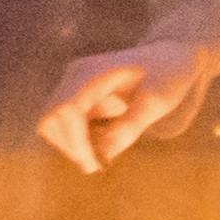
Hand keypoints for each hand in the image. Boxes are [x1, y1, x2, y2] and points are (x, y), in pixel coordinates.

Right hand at [37, 39, 202, 170]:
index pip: (66, 109)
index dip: (75, 140)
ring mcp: (73, 85)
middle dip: (70, 145)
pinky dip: (76, 140)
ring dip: (71, 144)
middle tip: (98, 165)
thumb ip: (130, 126)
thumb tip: (104, 154)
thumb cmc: (167, 75)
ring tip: (101, 156)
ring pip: (52, 123)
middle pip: (51, 118)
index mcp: (92, 73)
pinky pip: (64, 124)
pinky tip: (100, 145)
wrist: (168, 55)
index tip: (95, 165)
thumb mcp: (157, 101)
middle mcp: (75, 76)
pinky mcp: (77, 96)